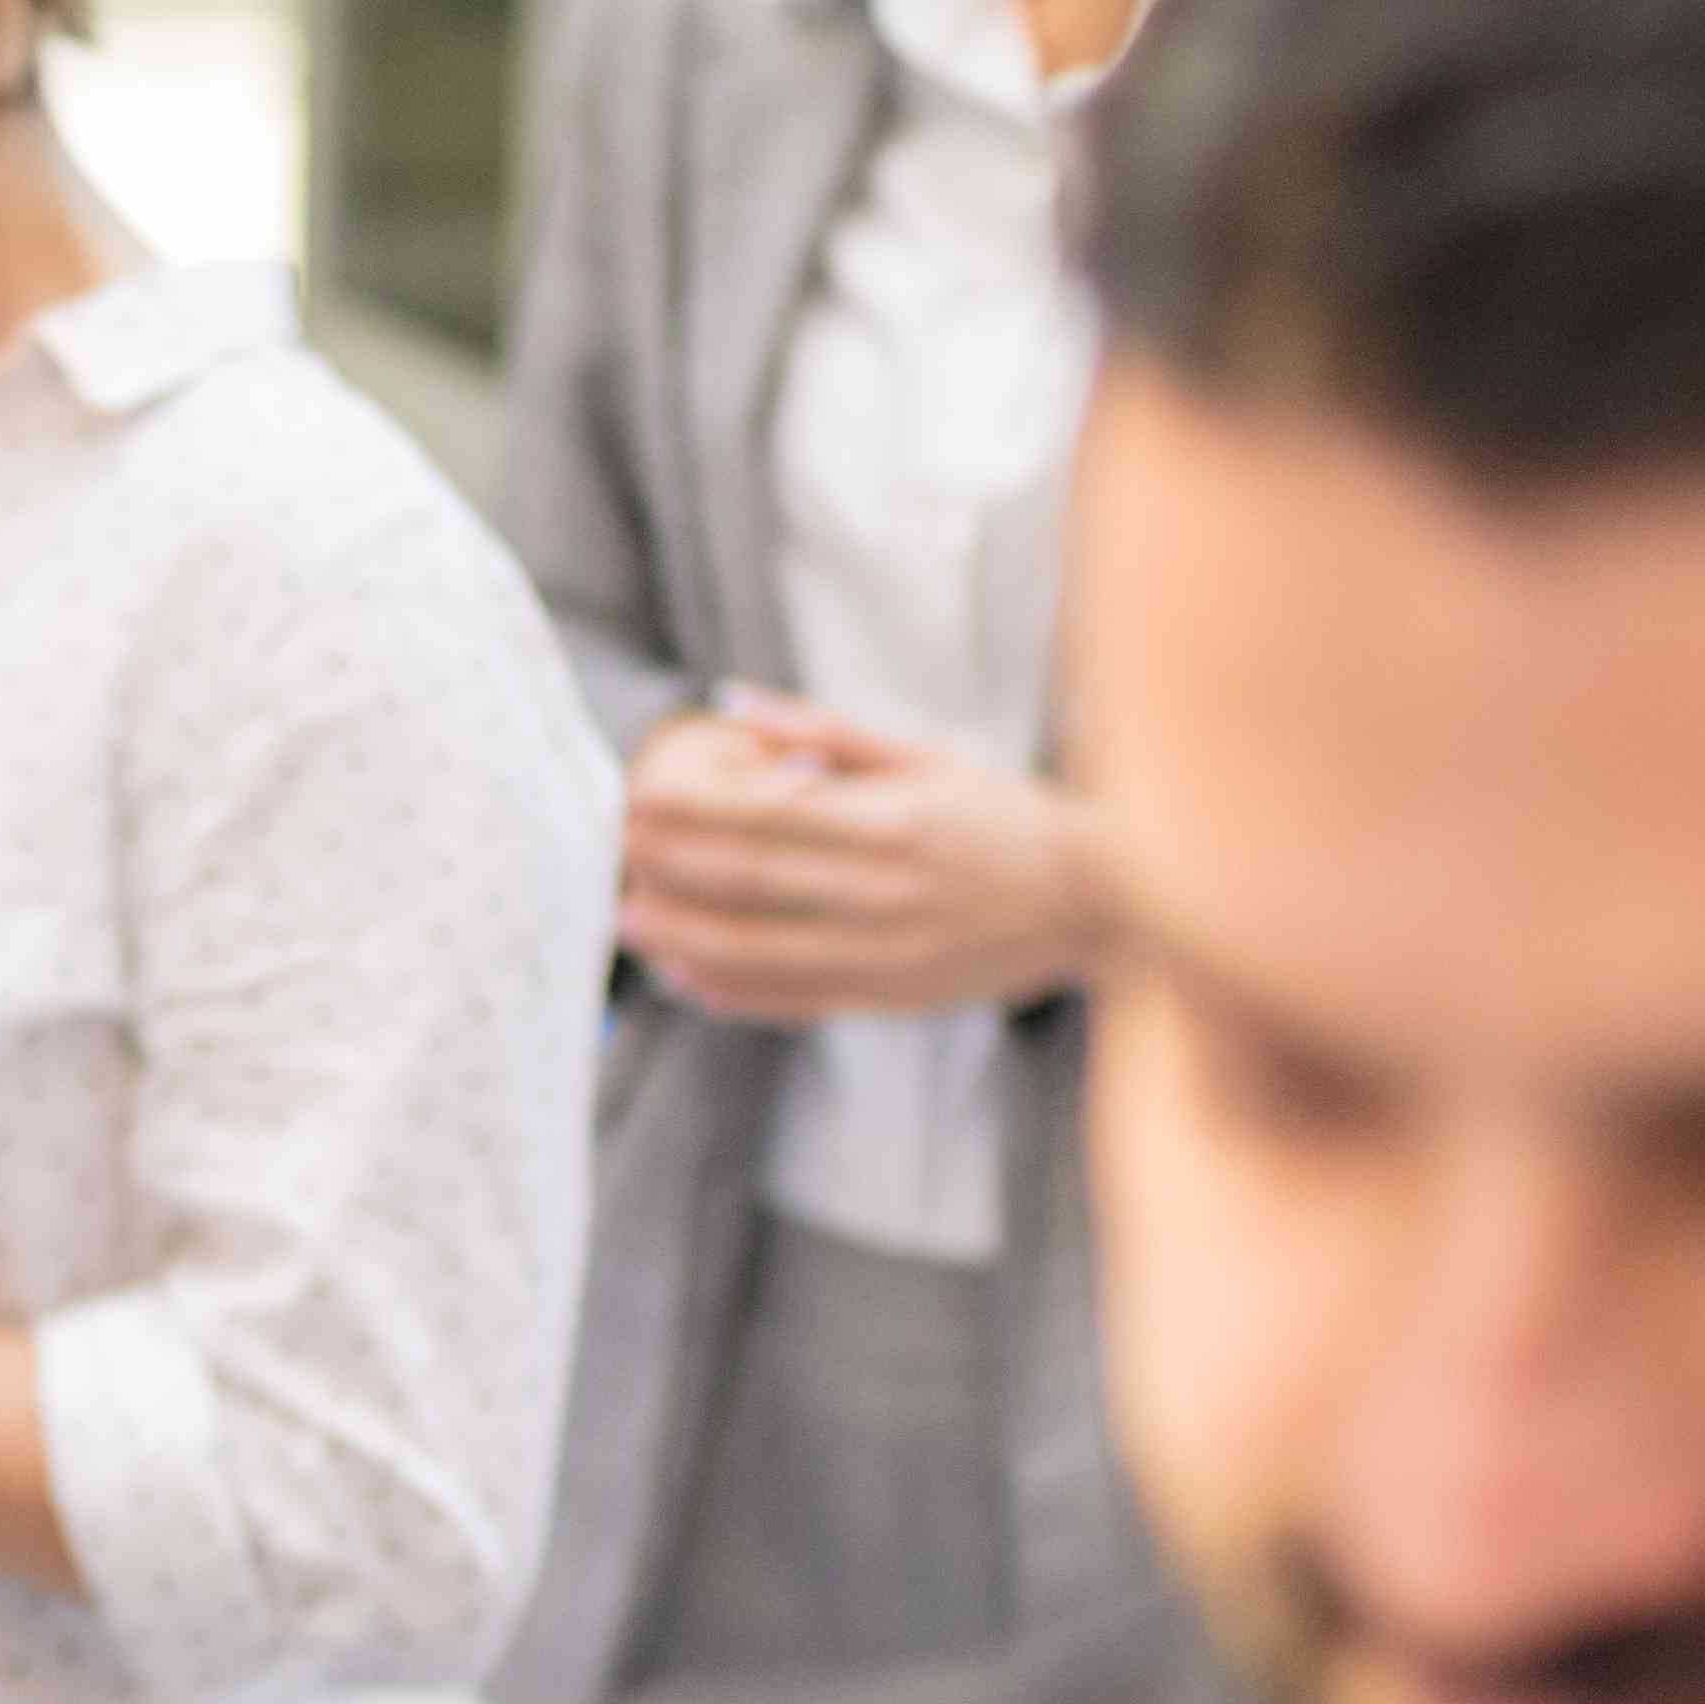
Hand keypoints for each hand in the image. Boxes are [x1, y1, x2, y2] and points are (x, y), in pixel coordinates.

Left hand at [617, 695, 1116, 1025]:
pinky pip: (796, 1001)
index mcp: (896, 820)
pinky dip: (734, 993)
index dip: (691, 813)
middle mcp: (889, 891)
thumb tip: (732, 702)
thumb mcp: (926, 757)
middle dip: (670, 871)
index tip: (631, 800)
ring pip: (763, 953)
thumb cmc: (1005, 816)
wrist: (1098, 900)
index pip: (767, 817)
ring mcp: (890, 954)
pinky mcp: (893, 999)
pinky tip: (685, 977)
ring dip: (685, 939)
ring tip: (627, 920)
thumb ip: (827, 735)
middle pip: (752, 885)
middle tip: (606, 857)